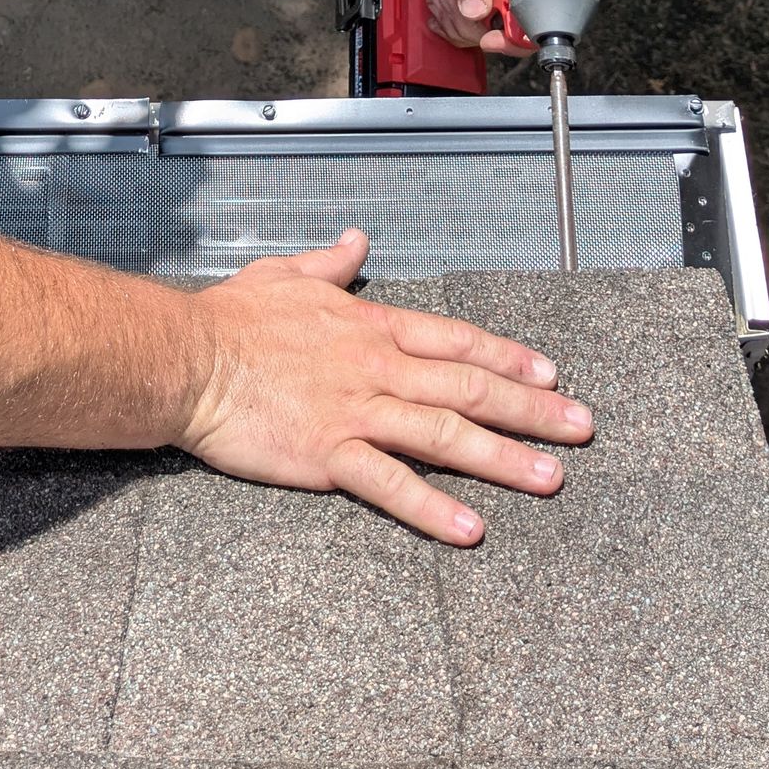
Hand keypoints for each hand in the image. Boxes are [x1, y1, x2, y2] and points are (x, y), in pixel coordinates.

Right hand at [177, 228, 592, 542]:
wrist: (186, 356)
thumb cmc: (230, 318)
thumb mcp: (286, 274)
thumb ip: (331, 264)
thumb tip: (356, 240)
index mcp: (369, 327)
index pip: (455, 341)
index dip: (506, 358)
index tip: (550, 374)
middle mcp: (376, 367)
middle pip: (468, 388)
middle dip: (531, 409)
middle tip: (582, 428)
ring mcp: (356, 411)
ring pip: (445, 434)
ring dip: (503, 457)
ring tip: (551, 478)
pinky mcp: (328, 453)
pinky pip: (390, 484)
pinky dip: (432, 508)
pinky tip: (470, 528)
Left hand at [426, 0, 529, 56]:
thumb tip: (477, 8)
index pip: (543, 17)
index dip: (515, 35)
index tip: (487, 36)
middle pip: (512, 32)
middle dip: (473, 26)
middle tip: (448, 0)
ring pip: (489, 31)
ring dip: (459, 22)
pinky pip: (477, 23)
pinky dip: (455, 20)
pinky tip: (444, 2)